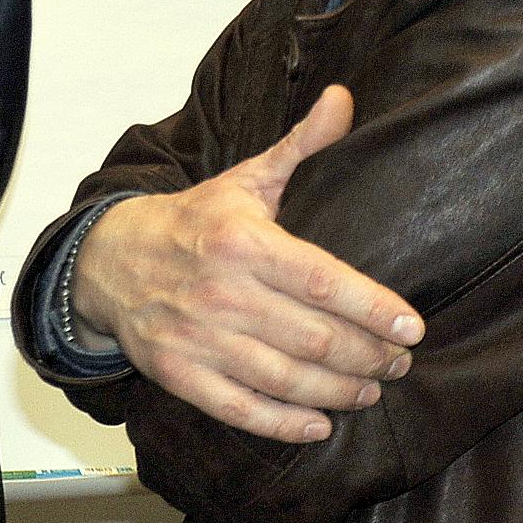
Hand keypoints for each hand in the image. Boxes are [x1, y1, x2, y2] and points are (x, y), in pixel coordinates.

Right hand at [70, 85, 423, 442]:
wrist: (109, 258)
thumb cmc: (193, 220)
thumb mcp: (246, 178)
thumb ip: (301, 146)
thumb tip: (344, 99)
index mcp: (243, 241)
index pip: (323, 281)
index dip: (373, 309)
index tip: (413, 328)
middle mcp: (222, 292)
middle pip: (313, 338)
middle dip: (368, 356)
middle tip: (400, 362)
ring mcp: (198, 337)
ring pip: (285, 378)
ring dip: (338, 392)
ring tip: (372, 390)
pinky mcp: (178, 373)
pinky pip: (239, 408)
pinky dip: (283, 423)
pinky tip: (318, 424)